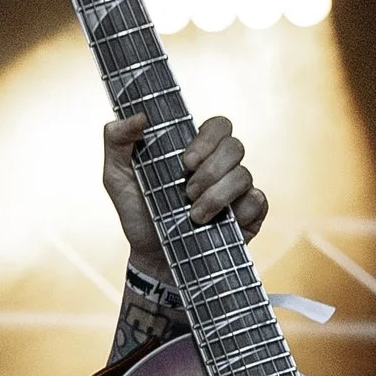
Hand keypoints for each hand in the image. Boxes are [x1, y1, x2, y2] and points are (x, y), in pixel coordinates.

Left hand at [102, 114, 267, 269]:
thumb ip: (117, 140)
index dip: (207, 138)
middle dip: (211, 169)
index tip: (186, 161)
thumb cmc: (137, 213)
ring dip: (217, 196)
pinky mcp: (249, 215)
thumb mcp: (117, 176)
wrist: (150, 259)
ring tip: (194, 216)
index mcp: (195, 150)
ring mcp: (237, 190)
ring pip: (244, 175)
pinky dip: (238, 211)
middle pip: (235, 146)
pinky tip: (216, 224)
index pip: (217, 126)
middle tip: (187, 192)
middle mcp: (220, 166)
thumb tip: (140, 116)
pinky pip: (258, 201)